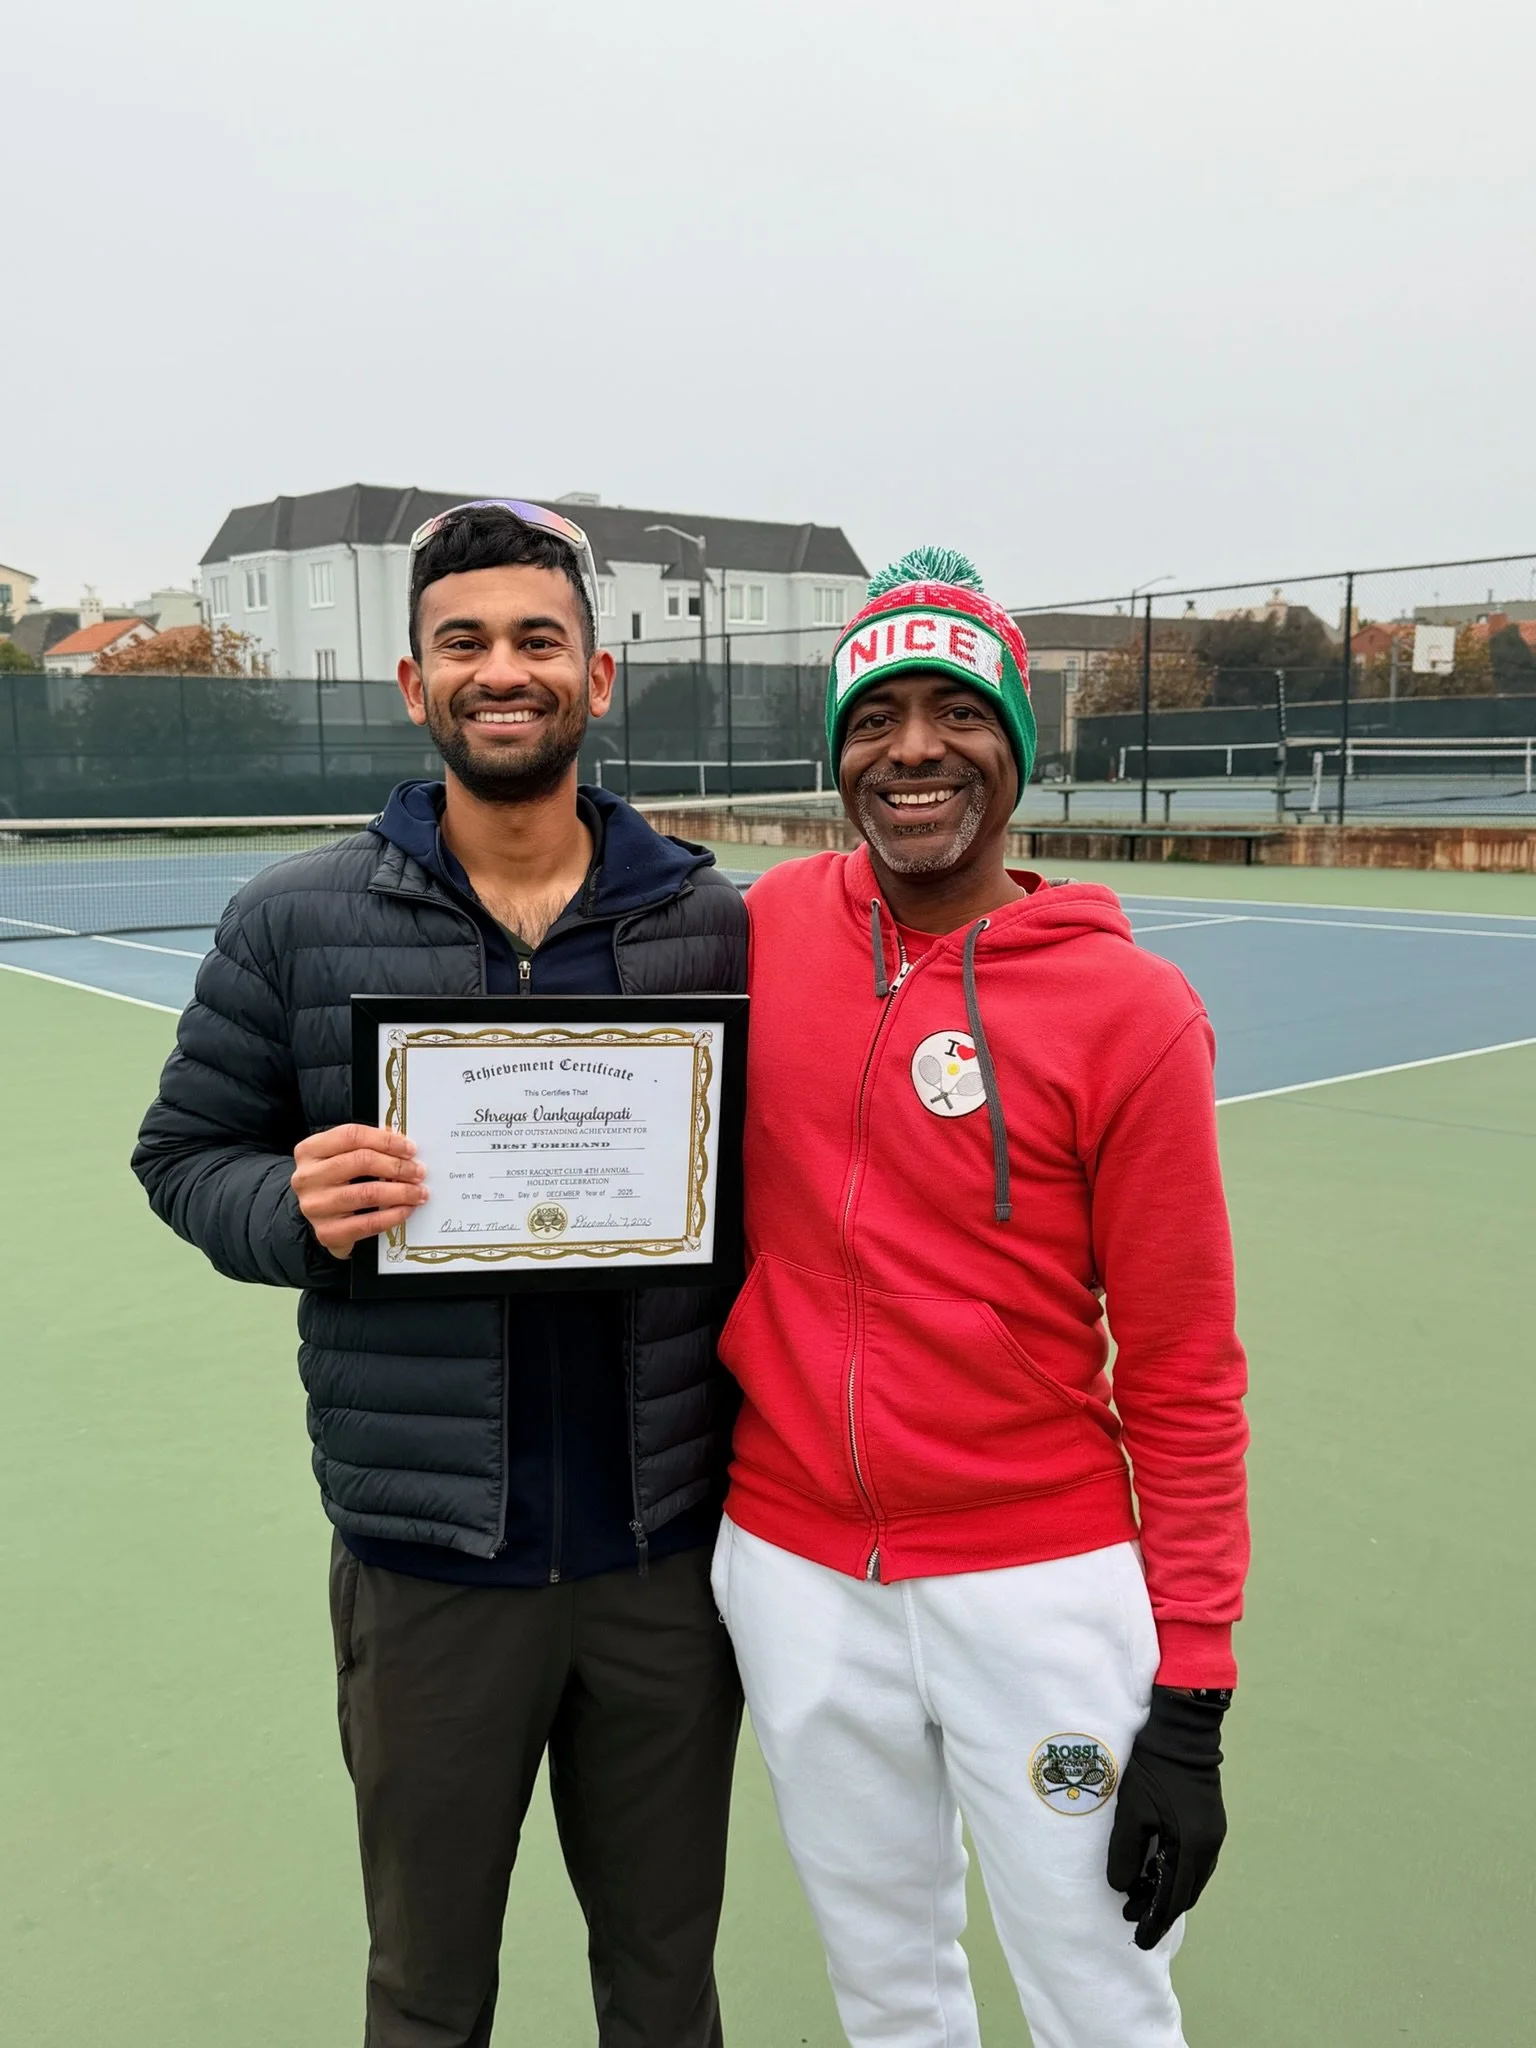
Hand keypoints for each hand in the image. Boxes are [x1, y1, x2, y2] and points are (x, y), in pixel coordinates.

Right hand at [291, 1123, 427, 1257]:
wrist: (321, 1219)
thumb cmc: (337, 1182)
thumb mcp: (342, 1158)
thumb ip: (366, 1148)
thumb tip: (405, 1148)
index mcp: (310, 1150)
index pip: (351, 1136)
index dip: (385, 1140)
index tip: (410, 1149)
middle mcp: (307, 1177)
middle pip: (361, 1162)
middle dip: (397, 1166)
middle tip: (419, 1171)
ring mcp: (315, 1206)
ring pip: (367, 1193)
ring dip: (400, 1192)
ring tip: (419, 1192)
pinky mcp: (327, 1232)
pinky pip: (368, 1223)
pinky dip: (392, 1215)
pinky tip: (406, 1210)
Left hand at [1106, 1688, 1227, 1950]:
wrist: (1182, 1734)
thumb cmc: (1152, 1770)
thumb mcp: (1131, 1812)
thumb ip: (1125, 1853)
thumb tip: (1121, 1887)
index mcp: (1191, 1848)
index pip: (1173, 1900)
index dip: (1155, 1922)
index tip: (1141, 1940)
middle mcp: (1208, 1847)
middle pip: (1185, 1893)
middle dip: (1159, 1909)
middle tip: (1133, 1920)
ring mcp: (1214, 1834)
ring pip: (1191, 1879)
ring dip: (1167, 1891)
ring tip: (1139, 1897)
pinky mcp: (1211, 1822)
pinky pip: (1195, 1861)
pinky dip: (1176, 1873)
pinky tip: (1158, 1870)